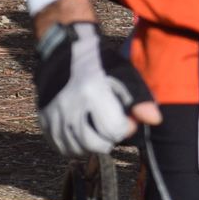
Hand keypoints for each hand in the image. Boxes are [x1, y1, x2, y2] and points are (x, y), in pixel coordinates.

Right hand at [34, 21, 159, 155]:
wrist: (65, 50)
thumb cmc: (100, 62)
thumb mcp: (124, 74)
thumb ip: (140, 99)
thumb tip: (154, 121)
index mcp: (93, 92)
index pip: (114, 130)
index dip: (125, 129)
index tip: (126, 120)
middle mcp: (70, 105)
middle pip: (94, 144)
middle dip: (109, 141)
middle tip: (111, 129)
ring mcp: (54, 113)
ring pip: (76, 149)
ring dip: (91, 147)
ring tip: (98, 133)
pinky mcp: (44, 118)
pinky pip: (58, 146)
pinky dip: (73, 147)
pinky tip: (82, 138)